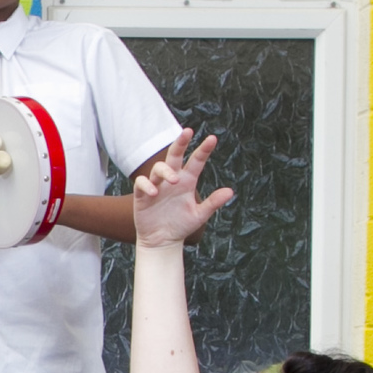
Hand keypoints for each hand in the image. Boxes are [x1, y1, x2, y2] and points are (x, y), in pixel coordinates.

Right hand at [129, 132, 230, 250]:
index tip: (212, 139)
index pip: (196, 161)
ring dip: (166, 170)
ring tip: (174, 180)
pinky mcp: (142, 195)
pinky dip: (147, 184)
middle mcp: (172, 180)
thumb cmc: (181, 225)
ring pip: (159, 167)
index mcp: (188, 181)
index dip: (204, 150)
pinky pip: (141, 183)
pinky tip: (154, 192)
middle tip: (187, 131)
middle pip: (175, 155)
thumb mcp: (199, 215)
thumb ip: (213, 202)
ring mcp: (157, 185)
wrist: (162, 241)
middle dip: (181, 142)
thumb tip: (230, 191)